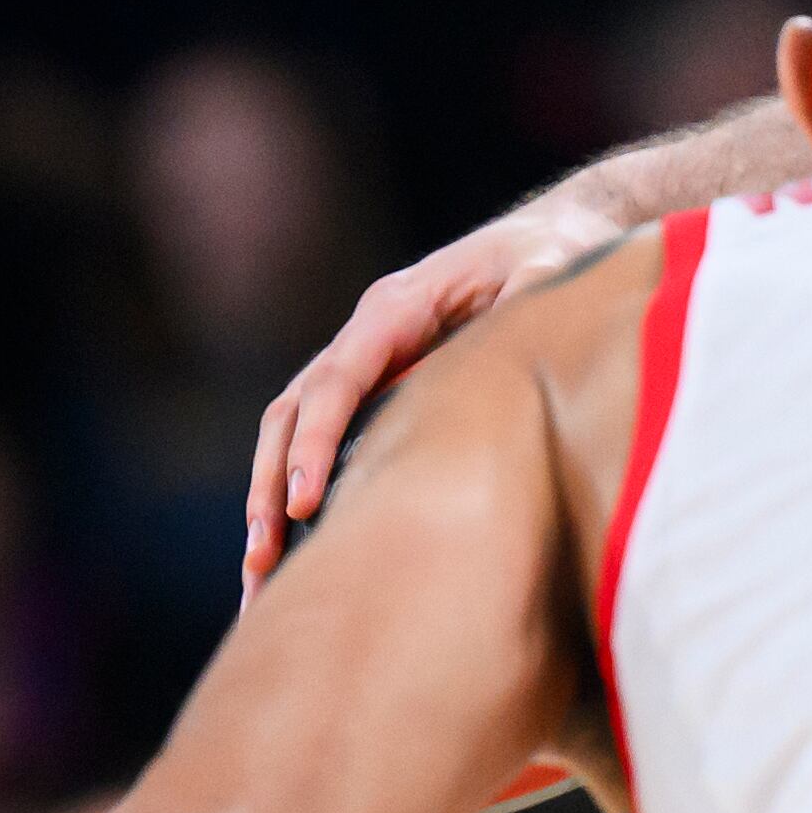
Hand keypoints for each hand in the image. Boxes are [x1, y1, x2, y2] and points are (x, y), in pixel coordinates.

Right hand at [242, 197, 623, 590]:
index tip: (304, 503)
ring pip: (291, 431)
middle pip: (293, 412)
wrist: (553, 235)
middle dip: (272, 484)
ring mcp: (365, 362)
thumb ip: (529, 299)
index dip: (316, 442)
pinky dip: (298, 491)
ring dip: (269, 498)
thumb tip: (514, 339)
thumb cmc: (551, 254)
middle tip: (263, 560)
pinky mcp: (377, 389)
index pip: (337, 379)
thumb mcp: (550, 269)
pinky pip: (321, 440)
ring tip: (258, 577)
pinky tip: (297, 555)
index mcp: (396, 307)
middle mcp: (367, 334)